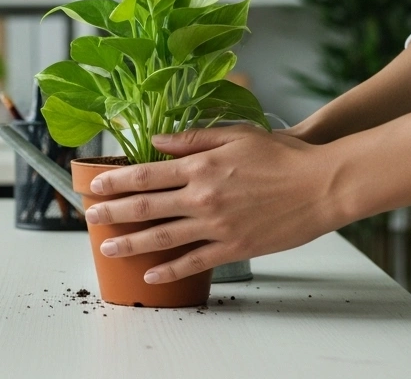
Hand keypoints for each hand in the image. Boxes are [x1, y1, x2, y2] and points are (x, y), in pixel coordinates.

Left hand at [85, 126, 348, 284]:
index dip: (116, 181)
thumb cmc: (282, 155)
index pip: (146, 174)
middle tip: (89, 218)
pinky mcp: (235, 247)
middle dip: (113, 212)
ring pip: (163, 237)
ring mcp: (217, 225)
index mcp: (201, 166)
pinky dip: (170, 270)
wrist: (321, 185)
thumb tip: (156, 140)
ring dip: (131, 244)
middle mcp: (203, 197)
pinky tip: (150, 275)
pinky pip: (195, 261)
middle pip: (146, 206)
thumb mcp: (235, 134)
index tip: (95, 186)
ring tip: (108, 248)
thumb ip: (192, 138)